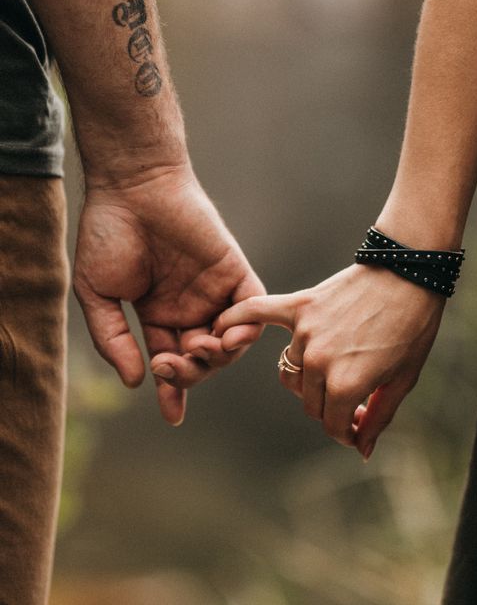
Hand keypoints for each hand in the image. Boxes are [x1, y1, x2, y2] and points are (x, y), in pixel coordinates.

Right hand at [73, 168, 264, 425]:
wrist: (133, 187)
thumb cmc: (108, 233)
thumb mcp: (97, 294)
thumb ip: (114, 339)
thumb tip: (136, 382)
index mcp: (158, 315)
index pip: (171, 363)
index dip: (173, 391)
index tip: (173, 417)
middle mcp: (190, 307)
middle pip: (202, 359)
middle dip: (191, 373)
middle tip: (174, 365)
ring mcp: (214, 290)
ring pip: (230, 340)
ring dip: (220, 356)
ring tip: (202, 350)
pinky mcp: (234, 269)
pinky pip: (251, 306)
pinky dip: (247, 326)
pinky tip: (228, 334)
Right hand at [212, 264, 445, 455]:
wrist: (409, 274)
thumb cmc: (413, 328)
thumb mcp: (403, 380)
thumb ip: (378, 417)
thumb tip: (361, 450)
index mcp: (346, 385)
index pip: (332, 425)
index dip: (348, 430)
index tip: (360, 424)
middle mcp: (318, 362)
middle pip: (310, 404)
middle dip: (333, 408)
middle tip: (356, 397)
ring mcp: (305, 334)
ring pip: (293, 374)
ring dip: (310, 379)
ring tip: (336, 367)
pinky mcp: (299, 306)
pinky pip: (258, 314)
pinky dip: (237, 319)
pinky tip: (219, 327)